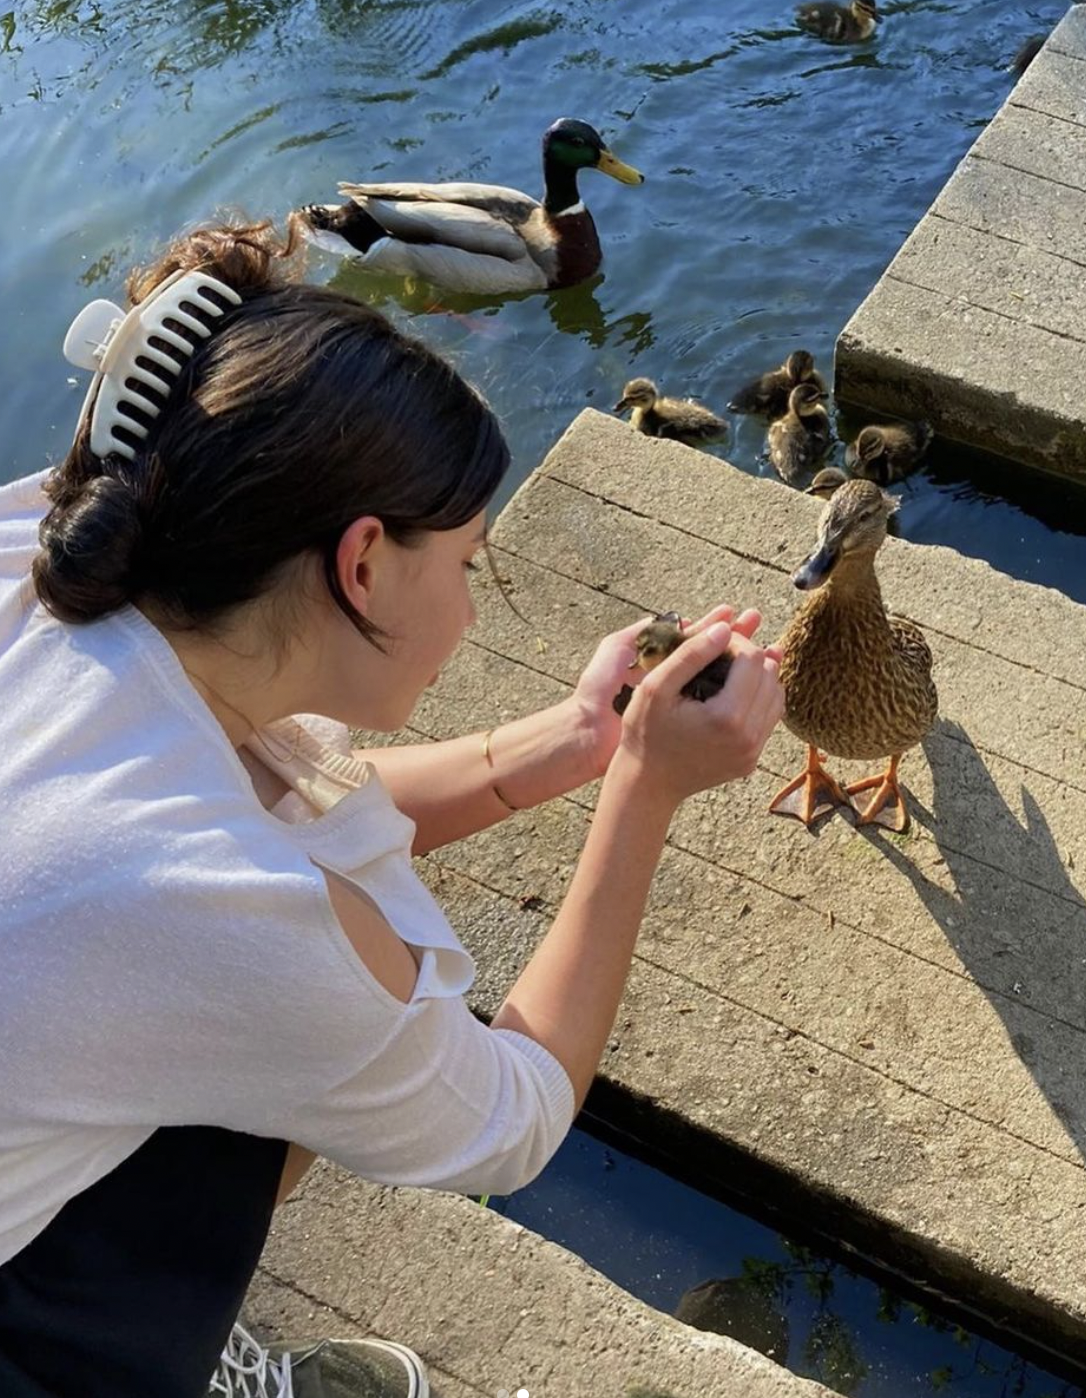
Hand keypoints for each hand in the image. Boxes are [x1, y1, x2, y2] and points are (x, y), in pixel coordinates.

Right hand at [613, 615, 783, 807]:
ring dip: (759, 676)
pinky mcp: (752, 760)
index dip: (736, 641)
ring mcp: (753, 752)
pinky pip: (770, 717)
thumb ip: (691, 654)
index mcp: (726, 717)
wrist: (647, 782)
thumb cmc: (644, 732)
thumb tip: (725, 628)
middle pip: (770, 674)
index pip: (753, 659)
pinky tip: (737, 690)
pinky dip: (759, 697)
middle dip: (749, 656)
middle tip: (720, 654)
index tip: (712, 642)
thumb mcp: (656, 687)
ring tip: (730, 669)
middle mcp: (748, 737)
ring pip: (777, 694)